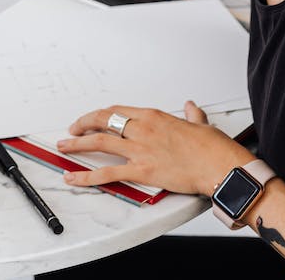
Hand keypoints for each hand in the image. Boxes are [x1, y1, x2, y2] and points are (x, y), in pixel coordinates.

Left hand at [55, 101, 254, 196]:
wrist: (220, 166)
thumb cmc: (213, 148)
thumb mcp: (201, 125)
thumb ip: (192, 116)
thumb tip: (191, 107)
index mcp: (153, 116)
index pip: (117, 111)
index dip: (101, 115)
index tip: (93, 119)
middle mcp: (142, 129)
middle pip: (102, 120)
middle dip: (83, 124)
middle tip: (73, 130)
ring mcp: (139, 150)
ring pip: (99, 142)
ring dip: (77, 144)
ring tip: (64, 146)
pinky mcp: (141, 171)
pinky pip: (107, 173)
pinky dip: (86, 176)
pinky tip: (74, 178)